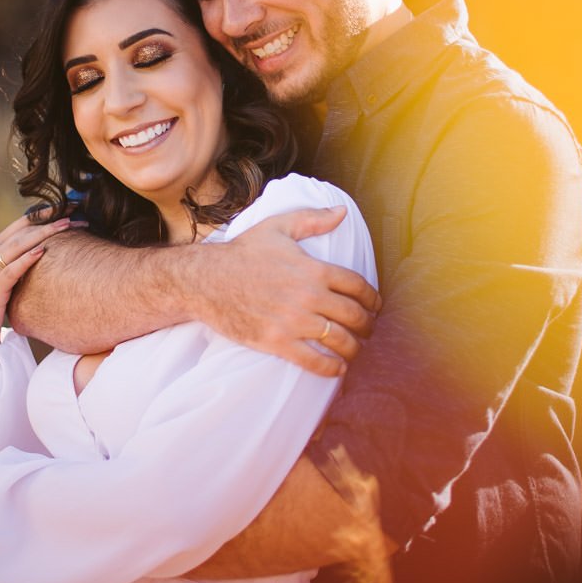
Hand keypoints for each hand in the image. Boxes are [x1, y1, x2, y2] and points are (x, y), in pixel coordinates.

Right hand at [0, 214, 76, 372]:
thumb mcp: (8, 273)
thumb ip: (22, 258)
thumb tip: (49, 248)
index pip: (24, 222)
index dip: (46, 212)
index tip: (70, 205)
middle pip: (25, 229)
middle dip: (50, 218)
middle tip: (75, 211)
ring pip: (19, 244)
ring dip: (44, 233)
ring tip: (66, 225)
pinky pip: (11, 270)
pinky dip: (26, 259)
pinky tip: (42, 251)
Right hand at [195, 206, 380, 375]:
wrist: (205, 280)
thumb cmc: (242, 253)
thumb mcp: (278, 227)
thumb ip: (313, 220)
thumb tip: (342, 212)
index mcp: (313, 269)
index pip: (358, 286)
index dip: (373, 299)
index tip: (376, 307)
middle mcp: (308, 296)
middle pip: (354, 316)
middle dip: (368, 326)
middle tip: (368, 330)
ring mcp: (293, 321)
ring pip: (340, 341)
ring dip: (354, 348)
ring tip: (355, 350)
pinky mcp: (277, 342)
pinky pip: (314, 361)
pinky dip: (332, 368)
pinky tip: (338, 369)